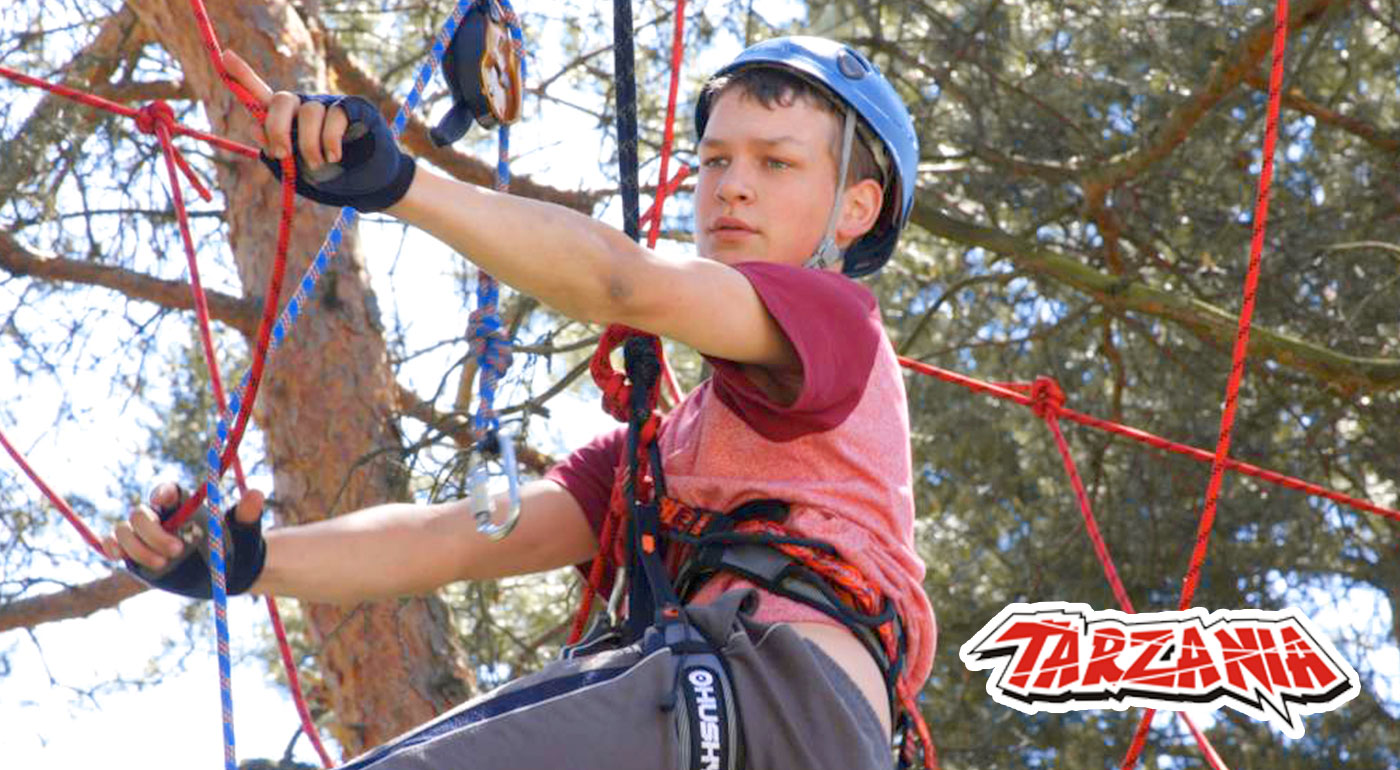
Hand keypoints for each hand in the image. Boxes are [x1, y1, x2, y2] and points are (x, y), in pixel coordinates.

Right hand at [105, 482, 268, 598]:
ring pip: (125, 530)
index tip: (165, 501)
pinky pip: (115, 545)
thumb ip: (247, 512)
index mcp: (184, 505)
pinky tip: (120, 556)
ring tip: (163, 563)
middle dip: (153, 531)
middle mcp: (162, 518)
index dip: (162, 493)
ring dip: (137, 546)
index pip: (166, 491)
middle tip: (177, 549)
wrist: (229, 570)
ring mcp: (146, 536)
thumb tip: (256, 494)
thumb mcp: (245, 529)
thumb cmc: (237, 543)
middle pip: (141, 514)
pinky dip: (112, 547)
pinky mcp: (136, 554)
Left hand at [223, 50, 415, 211]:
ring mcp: (331, 106)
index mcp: (288, 122)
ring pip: (309, 111)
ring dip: (309, 142)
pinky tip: (334, 155)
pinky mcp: (354, 109)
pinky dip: (331, 139)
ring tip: (318, 163)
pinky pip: (336, 115)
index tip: (225, 57)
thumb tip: (253, 124)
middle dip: (277, 126)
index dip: (244, 76)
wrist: (369, 187)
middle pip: (283, 99)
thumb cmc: (331, 179)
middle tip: (282, 153)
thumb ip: (275, 151)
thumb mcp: (296, 171)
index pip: (263, 96)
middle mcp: (306, 108)